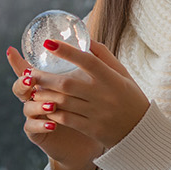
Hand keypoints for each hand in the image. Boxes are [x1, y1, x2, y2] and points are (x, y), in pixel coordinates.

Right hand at [5, 47, 103, 169]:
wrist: (87, 142)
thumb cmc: (88, 112)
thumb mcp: (91, 87)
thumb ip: (88, 65)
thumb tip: (90, 39)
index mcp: (46, 85)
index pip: (29, 70)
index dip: (18, 62)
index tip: (11, 50)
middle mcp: (37, 98)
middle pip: (20, 86)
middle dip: (24, 81)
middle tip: (32, 78)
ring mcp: (35, 116)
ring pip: (27, 106)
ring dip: (38, 104)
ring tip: (53, 104)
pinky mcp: (37, 133)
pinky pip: (31, 126)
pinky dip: (40, 124)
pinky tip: (53, 123)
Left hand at [9, 39, 150, 149]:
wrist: (141, 131)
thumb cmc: (130, 97)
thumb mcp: (122, 74)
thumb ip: (104, 56)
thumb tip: (86, 37)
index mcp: (111, 78)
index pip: (87, 61)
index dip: (67, 51)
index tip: (48, 43)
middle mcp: (104, 95)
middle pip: (68, 83)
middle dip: (44, 77)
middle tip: (29, 71)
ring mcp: (97, 113)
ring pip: (64, 102)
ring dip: (45, 94)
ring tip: (32, 88)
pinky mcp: (92, 129)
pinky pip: (67, 119)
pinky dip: (53, 112)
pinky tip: (43, 105)